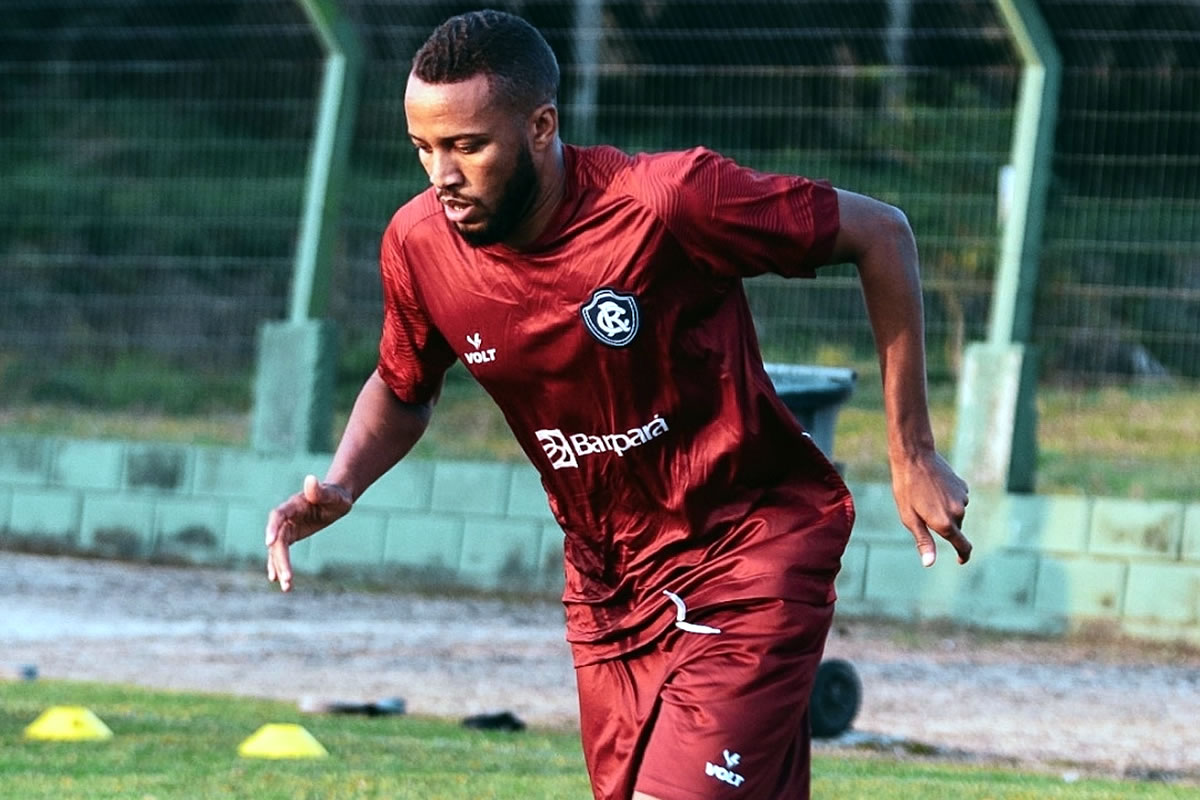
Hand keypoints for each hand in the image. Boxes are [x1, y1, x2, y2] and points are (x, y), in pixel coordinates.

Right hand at [265, 474, 352, 591]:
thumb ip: (320, 490)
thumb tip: (310, 479)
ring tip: (286, 587)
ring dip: (279, 567)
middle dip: (280, 559)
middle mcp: (286, 517)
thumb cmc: (336, 495)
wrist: (335, 498)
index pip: (278, 516)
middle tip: (287, 578)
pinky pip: (281, 552)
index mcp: (294, 505)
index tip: (269, 543)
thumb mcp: (333, 495)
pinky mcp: (290, 536)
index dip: (272, 528)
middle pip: (277, 540)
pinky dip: (279, 566)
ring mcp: (286, 527)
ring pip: (277, 550)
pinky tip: (280, 582)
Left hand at [890, 451, 970, 566]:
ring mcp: (962, 498)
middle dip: (943, 527)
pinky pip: (957, 500)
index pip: (963, 546)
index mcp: (945, 524)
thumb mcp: (909, 518)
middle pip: (955, 529)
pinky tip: (933, 488)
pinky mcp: (963, 487)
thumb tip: (929, 563)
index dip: (963, 556)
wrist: (915, 458)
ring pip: (956, 513)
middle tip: (921, 512)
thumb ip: (923, 541)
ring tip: (925, 498)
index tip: (960, 560)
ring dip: (944, 511)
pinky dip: (947, 499)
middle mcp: (958, 512)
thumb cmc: (906, 489)